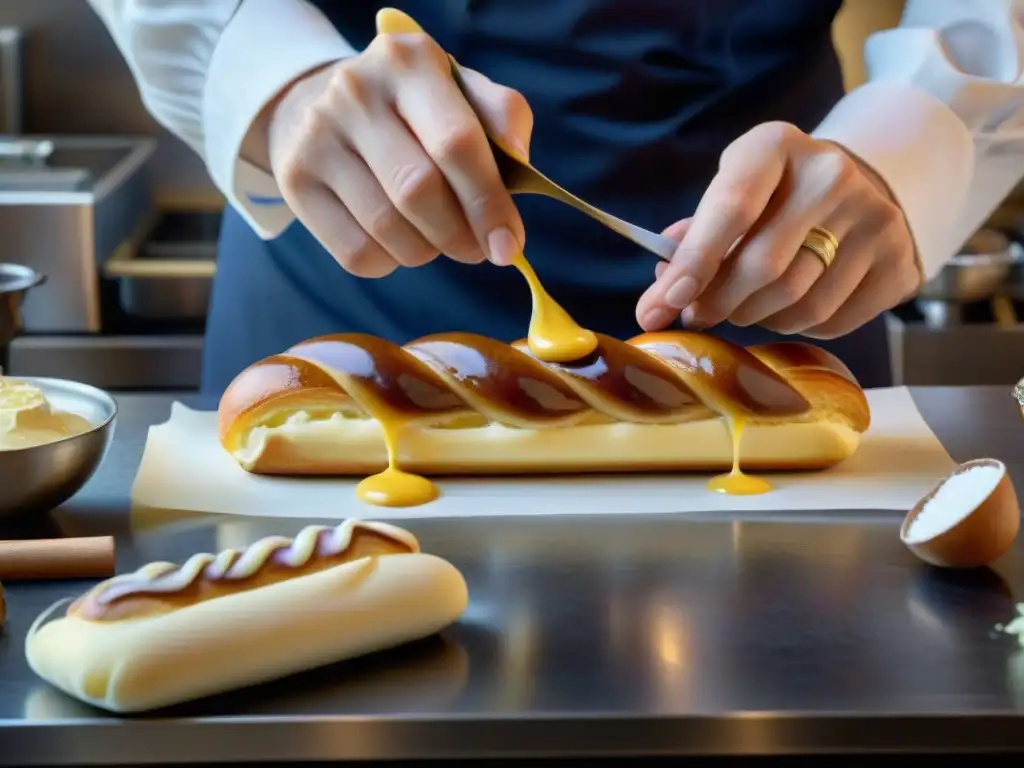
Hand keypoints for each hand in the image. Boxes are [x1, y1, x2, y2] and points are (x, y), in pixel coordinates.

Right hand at [259, 33, 531, 276]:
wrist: (319, 102)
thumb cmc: (412, 109)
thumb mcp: (459, 93)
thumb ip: (501, 118)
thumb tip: (521, 168)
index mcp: (410, 62)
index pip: (457, 143)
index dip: (489, 204)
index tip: (509, 244)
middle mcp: (356, 91)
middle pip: (418, 191)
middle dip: (460, 235)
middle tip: (477, 249)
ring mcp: (317, 135)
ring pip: (388, 229)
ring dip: (427, 251)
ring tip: (437, 240)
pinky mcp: (294, 180)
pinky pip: (356, 253)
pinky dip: (390, 262)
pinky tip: (397, 241)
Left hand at [636, 122, 921, 338]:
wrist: (863, 187)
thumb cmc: (777, 195)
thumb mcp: (735, 189)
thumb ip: (697, 235)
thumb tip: (662, 290)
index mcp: (777, 146)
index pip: (731, 209)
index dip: (693, 264)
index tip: (661, 305)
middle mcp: (831, 174)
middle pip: (764, 266)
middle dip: (718, 304)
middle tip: (697, 317)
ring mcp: (874, 218)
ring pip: (796, 302)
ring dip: (755, 319)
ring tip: (742, 309)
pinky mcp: (898, 261)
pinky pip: (830, 320)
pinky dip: (794, 326)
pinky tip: (785, 309)